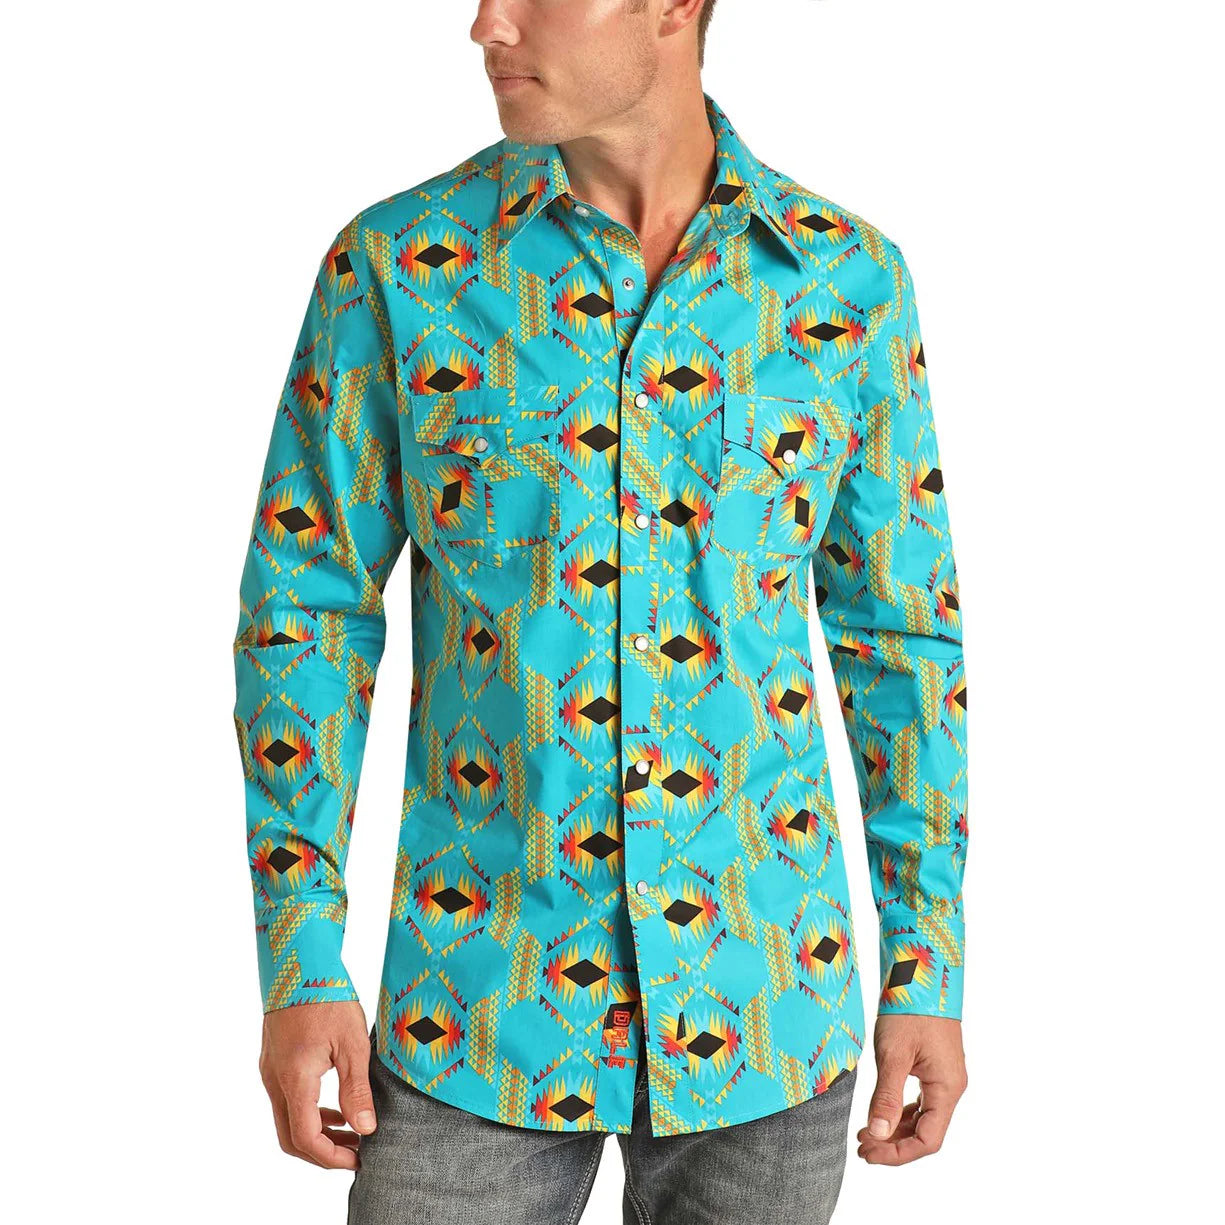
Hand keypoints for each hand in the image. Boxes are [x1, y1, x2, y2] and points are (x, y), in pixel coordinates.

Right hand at [259, 1000, 376, 1168]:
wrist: (298, 961)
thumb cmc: (327, 995)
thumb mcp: (352, 1043)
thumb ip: (356, 1089)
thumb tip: (365, 1128)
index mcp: (294, 1079)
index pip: (306, 1138)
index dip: (331, 1157)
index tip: (359, 1158)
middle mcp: (275, 1080)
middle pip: (291, 1137)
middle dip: (323, 1152)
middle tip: (356, 1153)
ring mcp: (270, 1070)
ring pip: (286, 1120)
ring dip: (317, 1132)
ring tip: (352, 1132)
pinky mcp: (273, 1060)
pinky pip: (286, 1100)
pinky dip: (309, 1113)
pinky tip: (335, 1107)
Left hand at [856, 1014, 966, 1164]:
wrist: (922, 974)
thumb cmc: (909, 1010)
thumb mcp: (893, 1054)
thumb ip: (885, 1096)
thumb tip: (878, 1134)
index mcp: (947, 1088)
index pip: (927, 1141)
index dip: (897, 1153)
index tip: (869, 1154)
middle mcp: (951, 1088)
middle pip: (925, 1133)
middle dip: (893, 1144)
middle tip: (861, 1146)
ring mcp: (944, 1077)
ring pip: (922, 1119)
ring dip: (895, 1129)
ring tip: (866, 1134)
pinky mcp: (935, 1067)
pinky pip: (920, 1101)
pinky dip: (900, 1112)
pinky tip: (880, 1113)